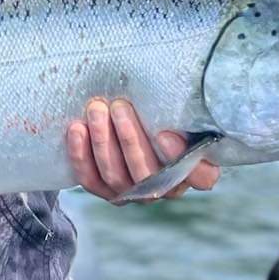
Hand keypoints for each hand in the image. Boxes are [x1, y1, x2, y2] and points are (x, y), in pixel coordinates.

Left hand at [67, 97, 219, 203]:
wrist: (126, 119)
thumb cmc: (162, 112)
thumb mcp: (181, 108)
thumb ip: (188, 107)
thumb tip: (183, 86)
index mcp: (195, 169)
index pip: (201, 176)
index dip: (180, 157)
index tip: (164, 133)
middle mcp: (166, 187)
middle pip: (148, 173)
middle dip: (130, 139)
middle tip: (119, 106)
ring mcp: (134, 192)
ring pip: (116, 176)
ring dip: (103, 141)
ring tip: (96, 109)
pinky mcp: (106, 190)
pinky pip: (91, 179)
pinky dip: (81, 155)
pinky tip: (77, 128)